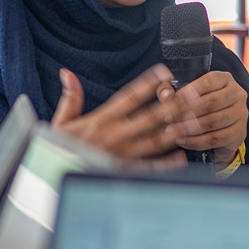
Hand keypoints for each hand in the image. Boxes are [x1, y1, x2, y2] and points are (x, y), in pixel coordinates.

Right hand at [52, 64, 186, 165]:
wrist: (52, 176)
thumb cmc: (57, 149)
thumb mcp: (61, 121)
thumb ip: (71, 97)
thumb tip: (67, 74)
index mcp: (102, 119)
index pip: (129, 96)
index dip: (148, 83)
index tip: (164, 72)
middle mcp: (116, 134)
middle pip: (150, 116)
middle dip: (174, 105)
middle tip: (194, 95)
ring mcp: (122, 154)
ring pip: (155, 139)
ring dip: (176, 130)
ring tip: (196, 122)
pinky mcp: (123, 171)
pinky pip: (148, 167)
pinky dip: (165, 163)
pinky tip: (182, 156)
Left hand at [159, 70, 247, 163]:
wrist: (217, 130)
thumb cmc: (198, 106)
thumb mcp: (183, 94)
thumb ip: (170, 91)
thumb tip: (166, 96)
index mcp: (224, 78)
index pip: (207, 82)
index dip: (187, 93)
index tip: (169, 103)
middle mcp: (237, 93)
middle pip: (210, 102)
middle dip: (186, 112)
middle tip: (168, 119)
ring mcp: (241, 114)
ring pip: (212, 122)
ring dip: (189, 128)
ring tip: (172, 131)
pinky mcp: (240, 133)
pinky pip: (215, 138)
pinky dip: (196, 141)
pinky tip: (182, 141)